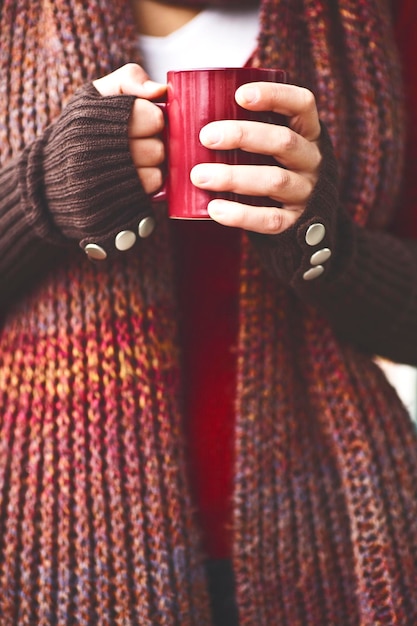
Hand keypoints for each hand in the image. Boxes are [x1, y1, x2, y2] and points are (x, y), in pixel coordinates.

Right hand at [93, 63, 166, 193]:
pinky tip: (131, 178)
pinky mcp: (109, 206)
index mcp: (91, 119)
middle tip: (136, 143)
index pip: (153, 118)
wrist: (52, 174)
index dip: (152, 118)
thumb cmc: (82, 128)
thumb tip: (161, 90)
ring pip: (157, 173)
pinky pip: (151, 192)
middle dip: (152, 144)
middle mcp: (92, 153)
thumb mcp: (96, 94)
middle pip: (158, 149)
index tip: (140, 120)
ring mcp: (100, 184)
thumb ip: (129, 79)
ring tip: (133, 161)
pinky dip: (147, 185)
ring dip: (151, 167)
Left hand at [190, 82, 321, 233]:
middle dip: (243, 135)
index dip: (275, 96)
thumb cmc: (272, 168)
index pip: (302, 104)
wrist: (299, 219)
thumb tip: (187, 107)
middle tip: (206, 137)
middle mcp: (311, 160)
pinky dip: (241, 214)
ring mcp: (306, 192)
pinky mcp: (295, 222)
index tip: (240, 95)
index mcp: (307, 132)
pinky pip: (270, 219)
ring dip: (234, 177)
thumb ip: (247, 126)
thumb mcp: (271, 143)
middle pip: (283, 141)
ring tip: (199, 176)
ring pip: (274, 181)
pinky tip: (215, 209)